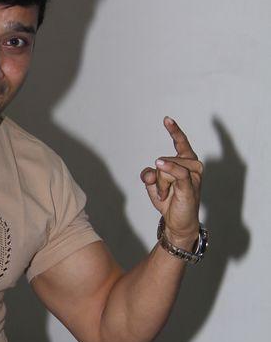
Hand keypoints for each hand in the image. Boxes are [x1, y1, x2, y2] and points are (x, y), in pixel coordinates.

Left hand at [140, 117, 202, 248]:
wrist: (178, 222)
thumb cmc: (169, 201)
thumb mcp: (153, 185)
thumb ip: (149, 174)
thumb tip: (153, 168)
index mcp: (186, 162)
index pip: (181, 143)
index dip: (174, 130)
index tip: (167, 119)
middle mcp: (193, 165)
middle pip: (163, 162)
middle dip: (156, 180)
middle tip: (163, 193)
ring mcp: (193, 175)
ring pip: (165, 169)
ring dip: (160, 186)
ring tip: (166, 196)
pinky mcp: (190, 186)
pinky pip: (177, 172)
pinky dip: (168, 168)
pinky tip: (159, 164)